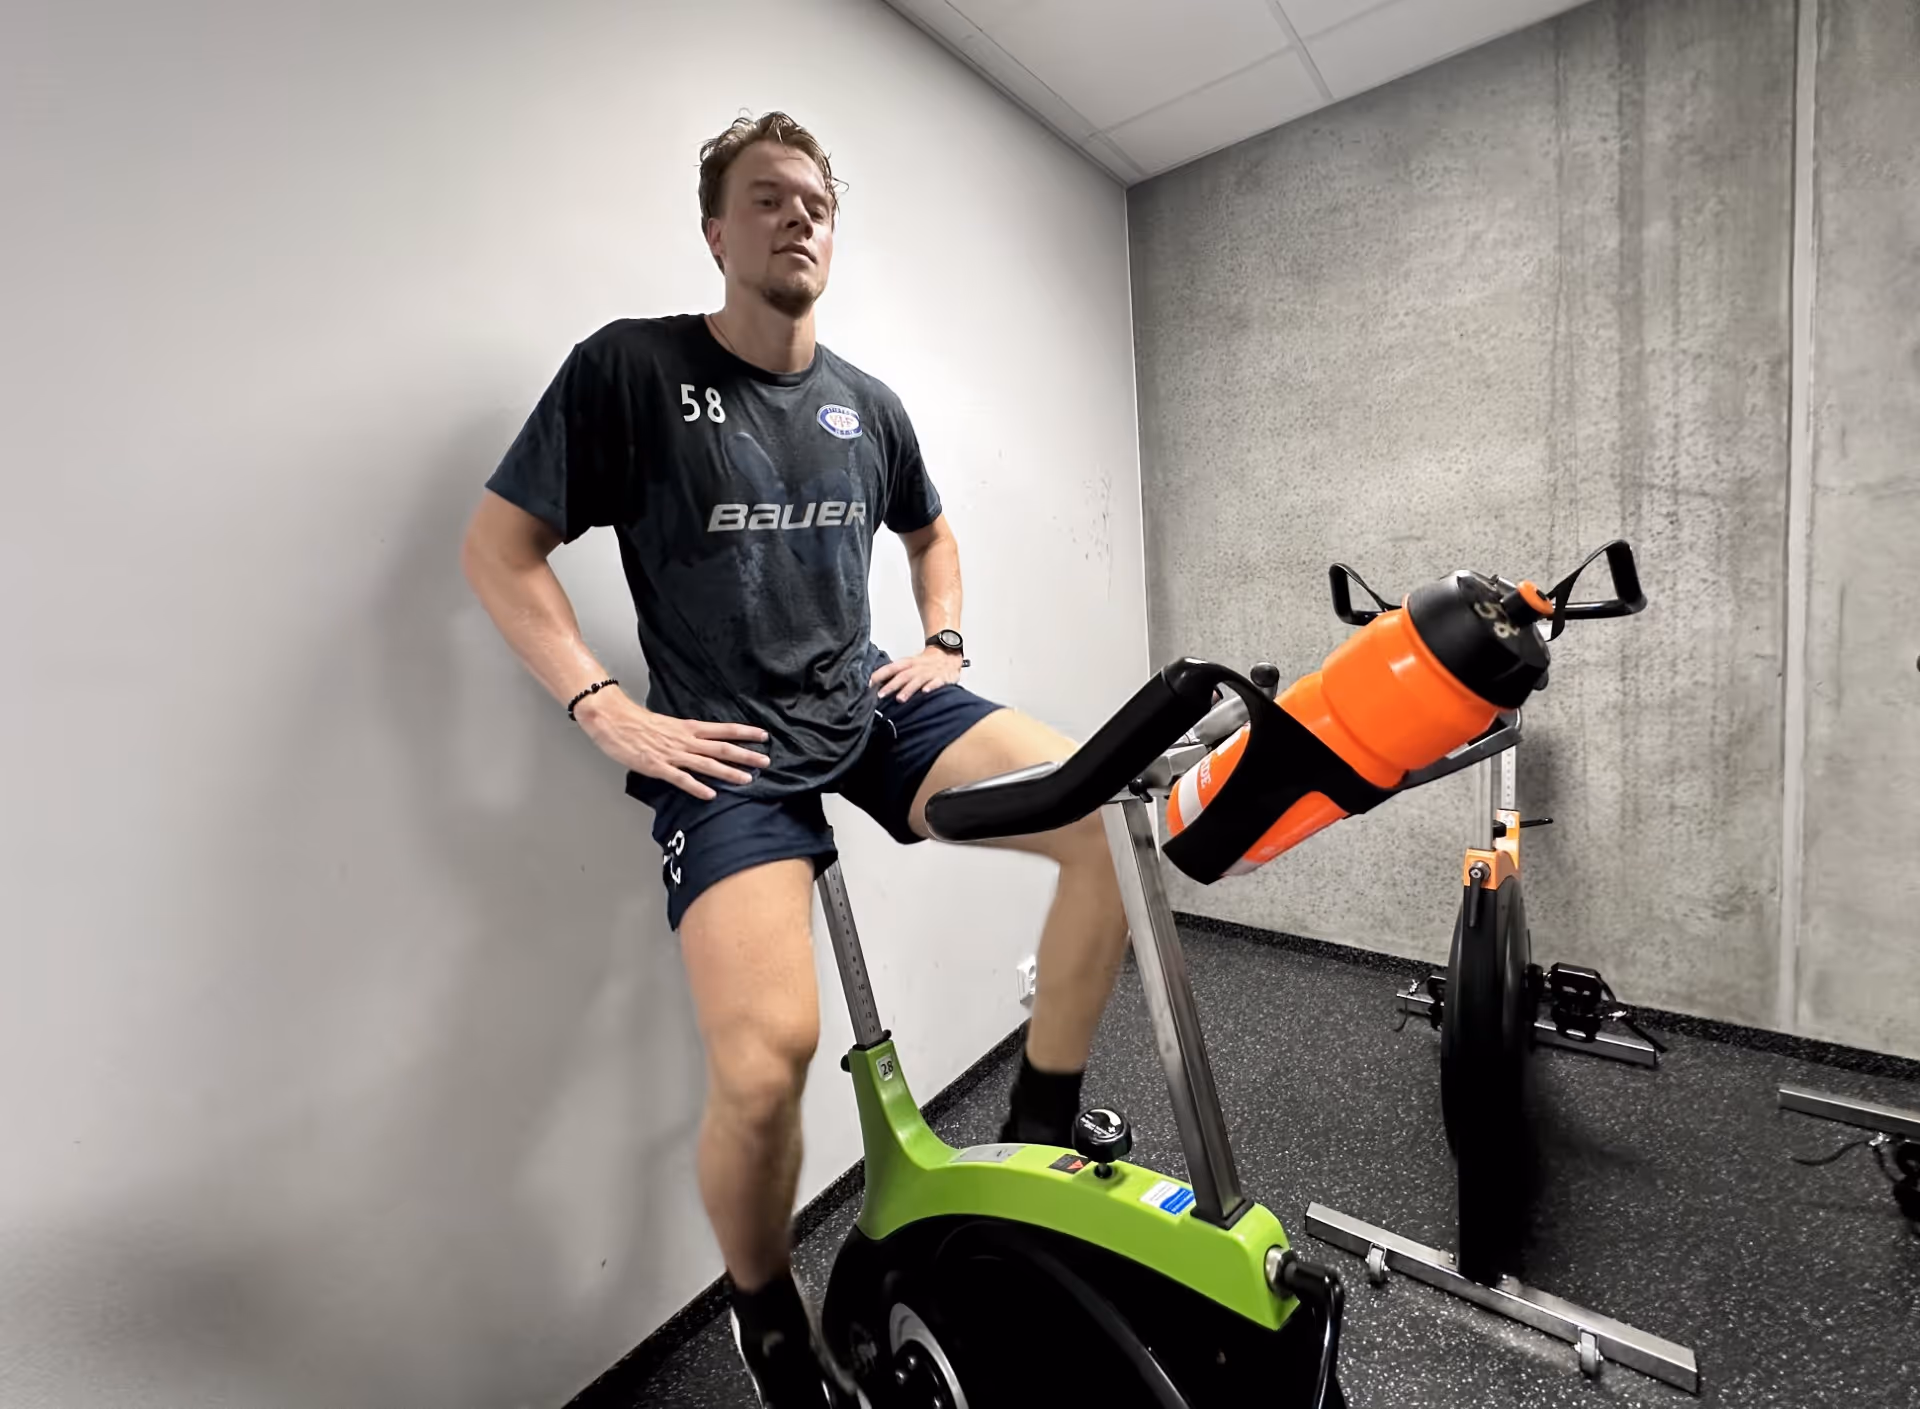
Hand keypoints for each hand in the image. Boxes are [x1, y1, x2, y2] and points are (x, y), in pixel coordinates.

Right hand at [575, 688, 769, 799]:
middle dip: (745, 755)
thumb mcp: (668, 725)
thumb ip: (685, 735)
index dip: (744, 733)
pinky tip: (710, 794)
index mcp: (688, 728)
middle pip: (721, 747)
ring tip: (747, 779)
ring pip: (707, 764)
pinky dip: (697, 787)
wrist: (613, 720)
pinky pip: (681, 779)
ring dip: (728, 772)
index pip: (722, 729)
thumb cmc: (637, 722)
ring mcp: (673, 754)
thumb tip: (702, 743)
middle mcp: (685, 740)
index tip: (763, 736)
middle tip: (766, 761)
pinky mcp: (658, 767)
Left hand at [871, 646, 963, 701]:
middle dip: (891, 685)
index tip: (868, 684)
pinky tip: (925, 692)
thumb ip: (895, 675)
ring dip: (908, 689)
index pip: (891, 668)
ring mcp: (930, 673)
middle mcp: (917, 668)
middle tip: (880, 695)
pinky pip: (937, 682)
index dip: (879, 675)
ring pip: (917, 680)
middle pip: (902, 676)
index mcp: (908, 663)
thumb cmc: (925, 663)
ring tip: (899, 699)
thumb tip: (875, 685)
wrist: (948, 654)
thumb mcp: (909, 665)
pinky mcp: (942, 678)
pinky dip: (931, 686)